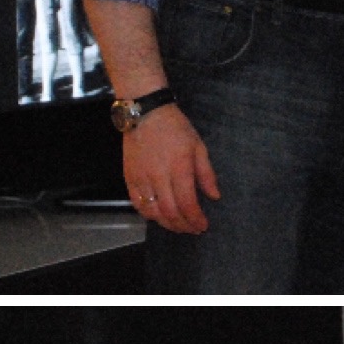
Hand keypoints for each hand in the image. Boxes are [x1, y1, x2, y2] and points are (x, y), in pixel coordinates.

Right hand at [122, 105, 218, 233]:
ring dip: (166, 224)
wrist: (146, 114)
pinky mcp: (129, 178)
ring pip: (153, 212)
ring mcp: (141, 178)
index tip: (203, 225)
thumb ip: (207, 174)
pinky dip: (149, 214)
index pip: (187, 203)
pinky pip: (137, 204)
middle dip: (183, 225)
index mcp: (179, 167)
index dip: (195, 219)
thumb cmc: (175, 128)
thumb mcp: (198, 146)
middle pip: (170, 212)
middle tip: (192, 229)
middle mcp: (159, 176)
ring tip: (177, 226)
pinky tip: (158, 216)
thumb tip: (214, 196)